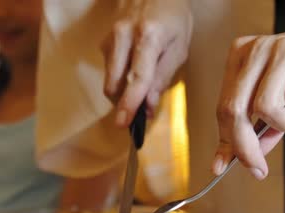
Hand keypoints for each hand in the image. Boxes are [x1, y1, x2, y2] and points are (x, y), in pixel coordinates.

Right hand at [101, 0, 192, 126]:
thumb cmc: (173, 18)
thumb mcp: (179, 47)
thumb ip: (163, 77)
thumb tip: (148, 104)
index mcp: (148, 37)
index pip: (137, 77)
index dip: (130, 103)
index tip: (124, 123)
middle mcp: (123, 35)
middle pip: (114, 83)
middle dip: (122, 104)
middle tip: (136, 115)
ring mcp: (110, 37)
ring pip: (109, 78)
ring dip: (122, 91)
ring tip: (140, 89)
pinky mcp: (104, 40)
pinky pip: (109, 69)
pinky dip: (120, 78)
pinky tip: (133, 70)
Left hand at [214, 21, 284, 178]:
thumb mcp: (278, 105)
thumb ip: (257, 130)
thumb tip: (236, 160)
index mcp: (240, 57)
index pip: (224, 107)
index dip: (226, 141)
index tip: (223, 168)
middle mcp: (256, 49)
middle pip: (236, 108)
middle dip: (245, 147)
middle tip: (258, 169)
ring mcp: (280, 48)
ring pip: (267, 107)